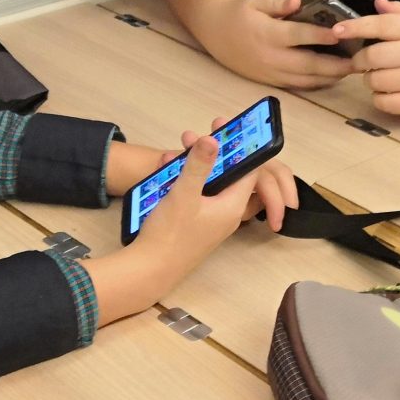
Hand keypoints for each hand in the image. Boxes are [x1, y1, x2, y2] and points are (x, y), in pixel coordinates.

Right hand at [134, 134, 262, 257]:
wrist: (150, 269)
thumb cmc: (169, 235)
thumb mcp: (183, 194)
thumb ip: (198, 165)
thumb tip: (213, 138)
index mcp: (232, 204)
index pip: (249, 170)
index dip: (238, 147)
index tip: (223, 129)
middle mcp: (227, 211)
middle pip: (228, 174)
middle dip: (211, 154)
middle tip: (190, 138)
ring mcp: (212, 218)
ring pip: (209, 183)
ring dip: (194, 166)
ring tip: (170, 154)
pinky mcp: (197, 222)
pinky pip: (198, 194)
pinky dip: (186, 180)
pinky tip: (165, 173)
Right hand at [198, 0, 353, 90]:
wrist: (216, 33)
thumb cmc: (241, 13)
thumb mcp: (257, 0)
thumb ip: (278, 1)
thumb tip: (298, 0)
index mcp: (268, 34)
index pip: (300, 36)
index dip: (322, 36)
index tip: (343, 34)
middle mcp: (271, 57)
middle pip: (308, 65)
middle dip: (335, 66)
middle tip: (358, 62)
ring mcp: (271, 73)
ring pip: (305, 79)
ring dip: (329, 77)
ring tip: (350, 71)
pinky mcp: (270, 82)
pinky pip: (297, 86)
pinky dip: (316, 84)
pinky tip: (331, 78)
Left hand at [333, 0, 399, 114]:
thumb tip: (377, 2)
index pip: (382, 25)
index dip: (356, 27)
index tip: (337, 31)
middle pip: (374, 57)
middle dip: (360, 61)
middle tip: (362, 62)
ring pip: (378, 82)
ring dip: (369, 80)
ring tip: (377, 76)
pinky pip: (388, 103)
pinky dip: (379, 99)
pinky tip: (387, 92)